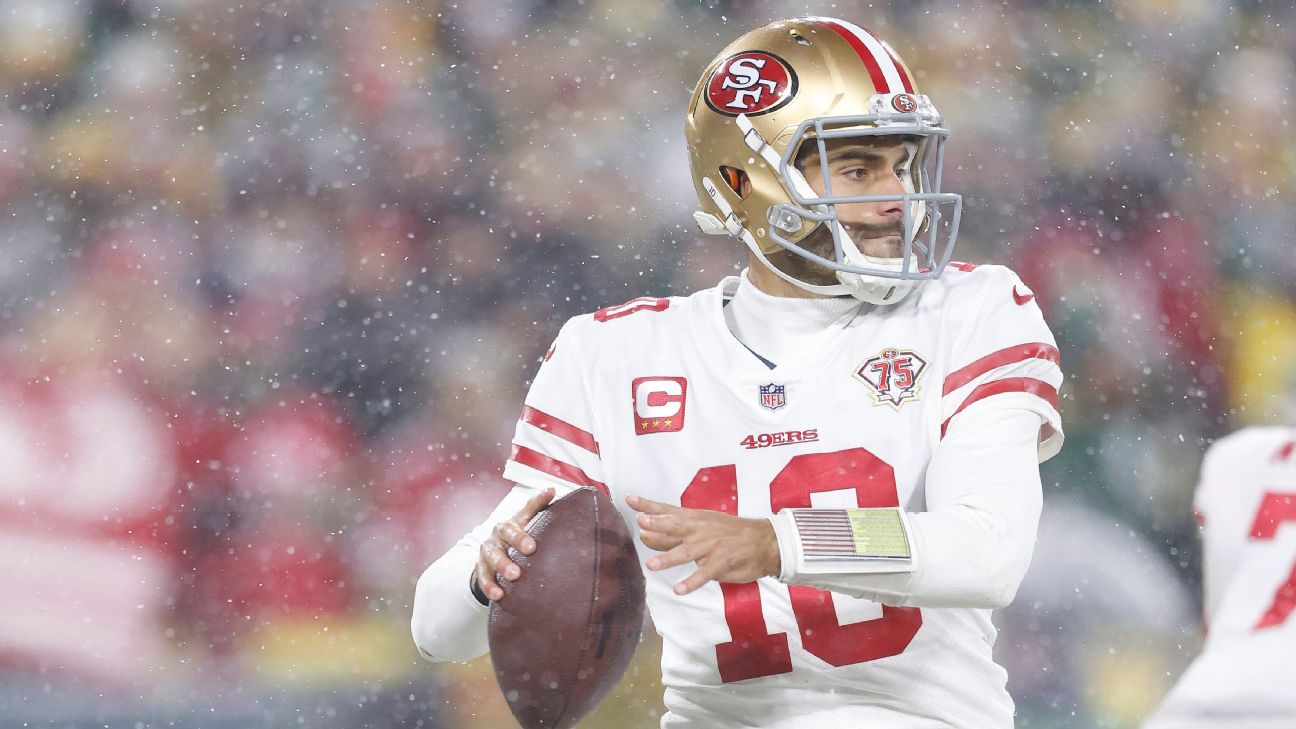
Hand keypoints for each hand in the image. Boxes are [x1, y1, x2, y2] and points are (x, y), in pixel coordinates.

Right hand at [474, 487, 555, 601]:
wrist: (492, 556)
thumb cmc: (515, 537)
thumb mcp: (525, 522)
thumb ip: (537, 507)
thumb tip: (551, 489)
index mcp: (511, 523)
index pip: (521, 516)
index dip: (529, 519)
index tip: (538, 533)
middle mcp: (497, 536)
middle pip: (505, 535)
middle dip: (517, 541)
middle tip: (531, 550)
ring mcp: (487, 553)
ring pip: (491, 557)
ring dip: (502, 566)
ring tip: (514, 576)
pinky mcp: (481, 569)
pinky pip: (483, 578)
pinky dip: (489, 586)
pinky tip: (498, 595)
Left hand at [627, 494, 780, 595]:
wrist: (764, 541)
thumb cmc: (730, 533)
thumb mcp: (703, 526)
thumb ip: (674, 533)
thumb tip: (644, 533)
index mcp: (695, 519)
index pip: (668, 510)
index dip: (649, 505)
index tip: (630, 499)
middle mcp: (700, 530)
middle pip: (676, 526)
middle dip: (658, 525)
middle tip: (641, 523)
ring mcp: (711, 547)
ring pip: (686, 552)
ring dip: (668, 558)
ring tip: (651, 565)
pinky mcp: (721, 563)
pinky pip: (704, 574)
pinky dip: (691, 582)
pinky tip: (679, 590)